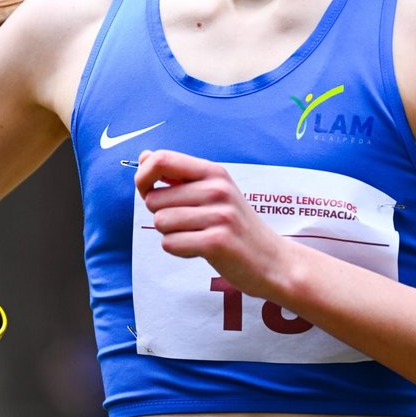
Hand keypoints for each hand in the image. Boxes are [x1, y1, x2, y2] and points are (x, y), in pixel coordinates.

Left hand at [133, 148, 289, 298]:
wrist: (272, 260)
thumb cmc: (235, 225)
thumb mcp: (213, 191)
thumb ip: (178, 175)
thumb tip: (144, 156)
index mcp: (214, 172)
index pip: (162, 160)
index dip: (143, 177)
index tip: (147, 192)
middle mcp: (218, 189)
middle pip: (155, 198)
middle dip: (161, 215)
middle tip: (188, 223)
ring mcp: (220, 215)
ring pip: (161, 222)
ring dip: (171, 234)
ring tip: (197, 235)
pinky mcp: (217, 242)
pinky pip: (170, 244)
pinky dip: (178, 250)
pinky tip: (200, 249)